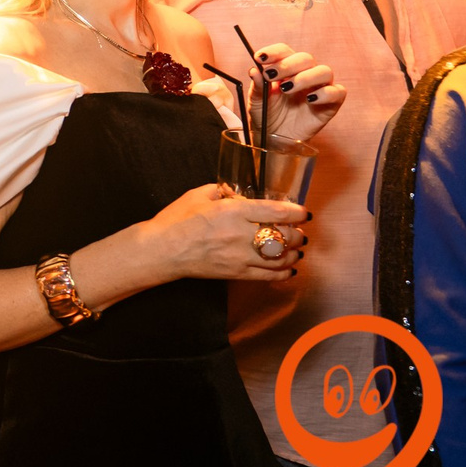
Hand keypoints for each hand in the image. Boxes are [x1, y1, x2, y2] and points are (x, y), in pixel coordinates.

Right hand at [143, 183, 306, 281]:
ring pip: (280, 258)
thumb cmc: (175, 220)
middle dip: (297, 234)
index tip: (303, 212)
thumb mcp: (197, 195)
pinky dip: (283, 273)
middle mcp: (240, 234)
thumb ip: (220, 190)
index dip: (295, 212)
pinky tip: (288, 269)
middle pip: (283, 236)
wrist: (161, 250)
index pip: (275, 212)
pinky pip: (268, 275)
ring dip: (294, 253)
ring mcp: (240, 257)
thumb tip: (235, 191)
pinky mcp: (236, 273)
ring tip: (296, 249)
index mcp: (232, 211)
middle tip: (299, 231)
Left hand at [247, 44, 346, 142]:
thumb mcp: (256, 101)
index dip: (274, 51)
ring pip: (324, 71)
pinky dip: (326, 93)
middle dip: (288, 64)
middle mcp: (305, 74)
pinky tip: (310, 100)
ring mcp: (320, 88)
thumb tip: (254, 70)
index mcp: (286, 68)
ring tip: (287, 89)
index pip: (285, 51)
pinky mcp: (331, 104)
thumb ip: (257, 86)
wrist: (274, 139)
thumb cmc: (265, 115)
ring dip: (305, 77)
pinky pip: (338, 92)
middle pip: (306, 58)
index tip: (260, 57)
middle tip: (271, 75)